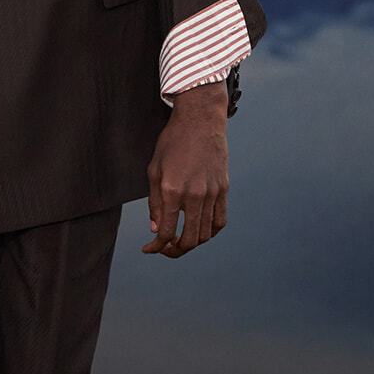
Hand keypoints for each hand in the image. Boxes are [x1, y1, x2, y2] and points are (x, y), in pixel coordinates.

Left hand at [143, 80, 228, 257]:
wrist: (200, 121)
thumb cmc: (172, 143)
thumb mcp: (154, 171)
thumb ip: (154, 203)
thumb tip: (156, 229)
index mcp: (172, 191)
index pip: (166, 232)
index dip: (156, 246)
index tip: (149, 248)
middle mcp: (195, 195)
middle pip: (188, 240)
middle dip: (174, 251)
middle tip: (165, 249)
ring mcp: (212, 194)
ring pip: (206, 234)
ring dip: (192, 244)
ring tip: (181, 240)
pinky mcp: (224, 190)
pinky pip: (220, 221)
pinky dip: (210, 232)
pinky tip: (200, 230)